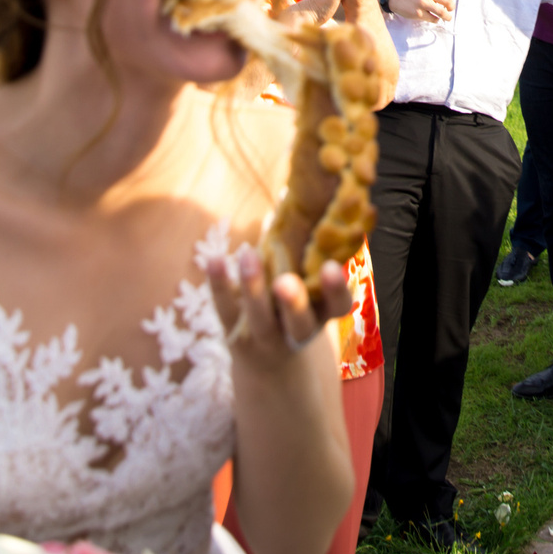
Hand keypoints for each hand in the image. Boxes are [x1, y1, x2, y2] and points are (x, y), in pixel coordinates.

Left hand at [202, 242, 351, 355]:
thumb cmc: (295, 302)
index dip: (335, 289)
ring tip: (248, 255)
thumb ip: (305, 246)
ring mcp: (266, 336)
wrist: (269, 359)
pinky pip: (226, 309)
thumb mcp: (308, 281)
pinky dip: (219, 285)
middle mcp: (298, 330)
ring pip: (259, 318)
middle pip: (298, 323)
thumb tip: (291, 193)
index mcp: (323, 314)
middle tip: (285, 281)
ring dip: (252, 288)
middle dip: (292, 303)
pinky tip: (215, 259)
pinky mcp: (235, 333)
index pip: (337, 306)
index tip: (330, 266)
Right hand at [386, 0, 458, 23]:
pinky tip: (433, 17)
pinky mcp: (418, 13)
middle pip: (449, 1)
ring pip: (443, 13)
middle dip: (452, 7)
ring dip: (447, 17)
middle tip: (449, 9)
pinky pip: (434, 19)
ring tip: (447, 17)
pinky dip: (436, 20)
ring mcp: (422, 3)